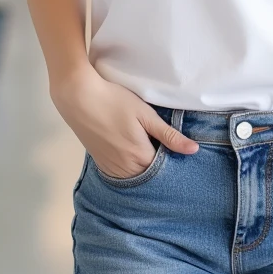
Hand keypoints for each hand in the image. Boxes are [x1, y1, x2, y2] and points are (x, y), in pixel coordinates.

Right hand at [50, 65, 199, 178]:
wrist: (79, 98)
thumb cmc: (115, 101)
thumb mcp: (145, 114)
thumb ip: (169, 135)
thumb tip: (194, 150)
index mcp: (140, 157)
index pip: (165, 168)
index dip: (173, 158)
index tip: (176, 146)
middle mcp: (125, 169)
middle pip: (150, 174)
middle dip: (159, 164)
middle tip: (164, 144)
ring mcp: (111, 167)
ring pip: (135, 175)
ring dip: (144, 166)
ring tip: (148, 145)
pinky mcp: (100, 163)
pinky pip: (121, 173)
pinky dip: (130, 166)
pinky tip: (132, 149)